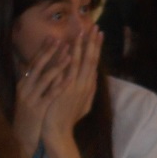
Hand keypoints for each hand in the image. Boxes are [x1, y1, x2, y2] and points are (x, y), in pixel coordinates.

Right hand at [12, 38, 67, 157]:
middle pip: (38, 66)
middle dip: (49, 51)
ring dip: (57, 65)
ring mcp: (31, 98)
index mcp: (24, 83)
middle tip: (60, 38)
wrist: (21, 138)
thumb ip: (27, 79)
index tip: (53, 36)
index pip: (34, 62)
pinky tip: (69, 79)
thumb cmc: (28, 116)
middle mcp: (25, 87)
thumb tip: (26, 63)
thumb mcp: (26, 95)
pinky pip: (50, 95)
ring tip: (69, 54)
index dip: (43, 49)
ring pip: (45, 78)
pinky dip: (59, 86)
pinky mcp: (37, 110)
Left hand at [41, 27, 101, 142]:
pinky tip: (68, 45)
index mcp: (87, 87)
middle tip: (95, 27)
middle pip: (91, 59)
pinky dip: (68, 57)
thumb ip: (87, 90)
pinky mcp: (64, 89)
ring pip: (80, 62)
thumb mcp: (81, 104)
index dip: (96, 48)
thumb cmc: (66, 118)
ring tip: (84, 31)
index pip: (94, 63)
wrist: (57, 131)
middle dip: (93, 43)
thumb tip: (92, 76)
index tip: (98, 34)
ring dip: (82, 45)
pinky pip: (67, 69)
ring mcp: (75, 87)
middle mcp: (84, 85)